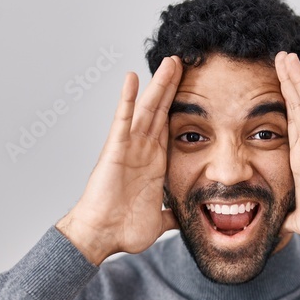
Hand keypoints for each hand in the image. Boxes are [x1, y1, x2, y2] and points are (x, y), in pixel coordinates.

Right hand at [56, 56, 182, 264]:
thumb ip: (174, 215)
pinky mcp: (115, 150)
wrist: (103, 236)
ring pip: (147, 109)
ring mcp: (129, 148)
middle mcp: (144, 151)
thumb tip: (187, 220)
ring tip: (170, 62)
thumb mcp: (161, 220)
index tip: (196, 89)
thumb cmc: (125, 230)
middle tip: (185, 62)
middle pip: (161, 111)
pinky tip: (132, 78)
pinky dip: (126, 99)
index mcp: (156, 164)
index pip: (172, 128)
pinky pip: (123, 120)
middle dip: (173, 87)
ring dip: (158, 85)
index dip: (182, 108)